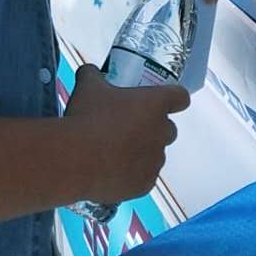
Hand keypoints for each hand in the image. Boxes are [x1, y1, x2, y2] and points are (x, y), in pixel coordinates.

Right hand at [64, 66, 188, 204]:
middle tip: (127, 128)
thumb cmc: (86, 117)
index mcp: (156, 104)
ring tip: (114, 153)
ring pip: (155, 155)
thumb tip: (90, 71)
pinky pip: (144, 177)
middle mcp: (162, 132)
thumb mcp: (88, 87)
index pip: (180, 97)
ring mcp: (155, 161)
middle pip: (168, 129)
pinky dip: (132, 175)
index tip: (161, 101)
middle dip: (153, 128)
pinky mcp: (146, 184)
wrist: (75, 159)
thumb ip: (93, 74)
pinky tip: (110, 172)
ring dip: (142, 153)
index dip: (173, 99)